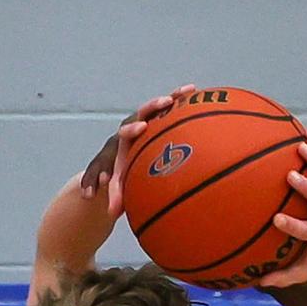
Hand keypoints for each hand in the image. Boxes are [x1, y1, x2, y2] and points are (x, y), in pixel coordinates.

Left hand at [79, 85, 195, 217]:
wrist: (121, 156)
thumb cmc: (120, 172)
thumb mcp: (118, 184)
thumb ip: (115, 196)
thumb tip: (110, 214)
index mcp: (122, 142)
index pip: (125, 133)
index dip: (133, 129)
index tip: (142, 127)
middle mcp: (133, 126)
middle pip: (141, 113)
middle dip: (153, 108)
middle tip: (164, 102)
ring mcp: (147, 120)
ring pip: (158, 106)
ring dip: (172, 98)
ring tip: (187, 91)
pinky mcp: (158, 119)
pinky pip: (171, 108)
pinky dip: (182, 100)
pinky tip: (197, 92)